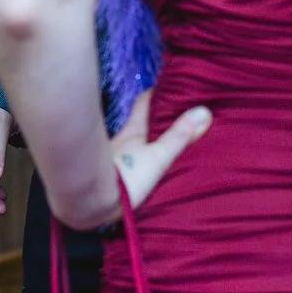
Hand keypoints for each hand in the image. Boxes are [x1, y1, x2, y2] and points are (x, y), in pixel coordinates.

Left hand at [103, 90, 211, 219]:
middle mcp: (121, 141)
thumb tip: (203, 112)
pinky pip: (128, 162)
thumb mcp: (157, 157)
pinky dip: (138, 159)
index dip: (156, 93)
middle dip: (155, 119)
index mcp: (133, 131)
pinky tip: (145, 169)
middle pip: (139, 123)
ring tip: (166, 143)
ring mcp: (113, 158)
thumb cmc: (124, 177)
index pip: (144, 103)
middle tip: (176, 116)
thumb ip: (179, 137)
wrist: (88, 204)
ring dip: (146, 140)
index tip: (170, 87)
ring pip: (132, 143)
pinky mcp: (109, 177)